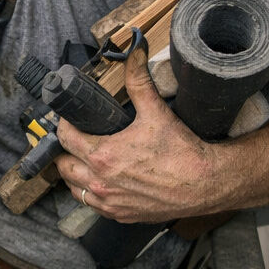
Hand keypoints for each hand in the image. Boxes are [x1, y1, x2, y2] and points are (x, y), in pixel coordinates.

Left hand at [53, 45, 231, 223]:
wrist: (205, 183)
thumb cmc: (181, 151)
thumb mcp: (155, 111)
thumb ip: (138, 81)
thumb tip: (134, 53)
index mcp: (102, 155)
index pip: (65, 138)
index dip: (65, 126)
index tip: (71, 120)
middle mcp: (100, 182)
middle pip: (63, 167)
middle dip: (66, 152)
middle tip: (76, 140)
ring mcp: (110, 203)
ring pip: (75, 190)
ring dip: (75, 175)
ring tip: (84, 161)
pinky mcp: (121, 215)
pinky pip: (93, 206)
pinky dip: (91, 194)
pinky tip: (101, 183)